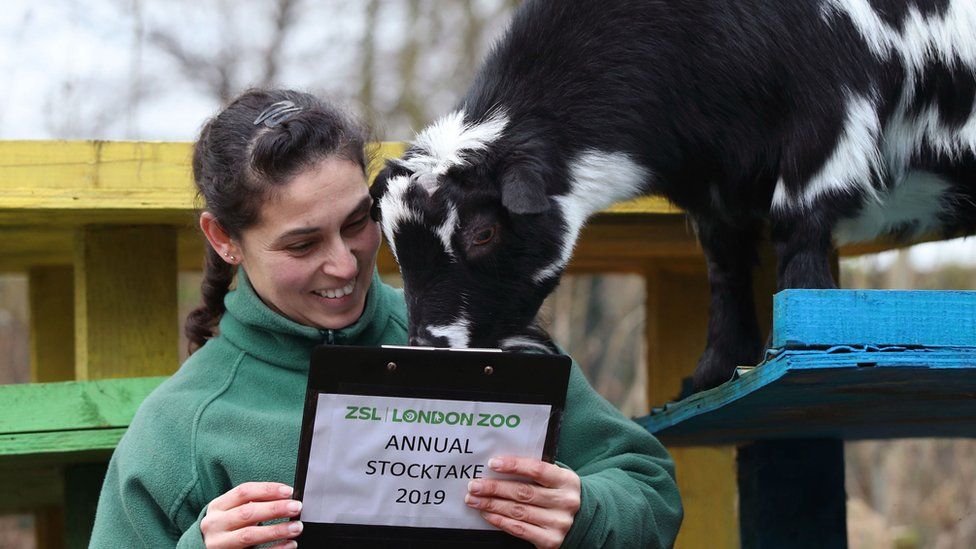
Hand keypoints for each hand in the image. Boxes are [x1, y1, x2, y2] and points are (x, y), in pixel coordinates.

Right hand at [200, 482, 303, 548]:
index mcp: (217, 507)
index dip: (268, 490)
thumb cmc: (224, 527)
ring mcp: (219, 544)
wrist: (202, 548)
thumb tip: (285, 497)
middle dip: (275, 509)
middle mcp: (215, 524)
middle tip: (296, 507)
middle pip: (247, 513)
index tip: (288, 491)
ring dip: (276, 530)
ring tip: (296, 527)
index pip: (244, 492)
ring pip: (249, 535)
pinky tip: (289, 544)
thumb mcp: (230, 511)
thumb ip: (250, 504)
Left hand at [465, 456, 580, 548]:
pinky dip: (500, 521)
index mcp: (567, 480)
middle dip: (495, 488)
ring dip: (492, 505)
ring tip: (475, 500)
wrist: (582, 521)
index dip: (514, 466)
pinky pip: (520, 529)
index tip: (492, 463)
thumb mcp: (555, 480)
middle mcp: (566, 501)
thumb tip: (498, 466)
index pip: (537, 469)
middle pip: (523, 492)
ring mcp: (559, 522)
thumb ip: (535, 473)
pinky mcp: (551, 540)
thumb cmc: (558, 495)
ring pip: (518, 511)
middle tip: (474, 486)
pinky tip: (488, 514)